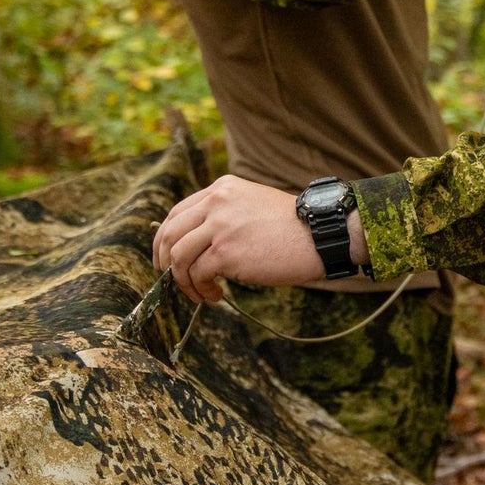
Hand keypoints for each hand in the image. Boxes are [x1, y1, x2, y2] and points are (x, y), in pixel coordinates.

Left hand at [152, 175, 324, 303]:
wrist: (319, 235)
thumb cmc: (293, 227)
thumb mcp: (253, 204)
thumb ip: (225, 214)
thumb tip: (199, 243)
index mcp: (222, 189)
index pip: (177, 212)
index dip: (164, 239)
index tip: (165, 258)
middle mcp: (216, 203)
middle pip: (170, 234)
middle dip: (165, 261)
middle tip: (172, 279)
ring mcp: (219, 227)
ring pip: (178, 257)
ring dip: (184, 282)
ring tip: (202, 294)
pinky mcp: (226, 252)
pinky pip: (197, 274)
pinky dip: (201, 290)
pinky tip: (217, 296)